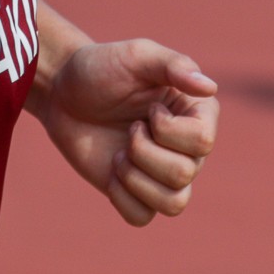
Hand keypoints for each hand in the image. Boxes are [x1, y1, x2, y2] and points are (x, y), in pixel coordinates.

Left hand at [39, 40, 219, 226]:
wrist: (63, 92)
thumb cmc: (102, 68)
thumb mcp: (137, 56)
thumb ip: (174, 65)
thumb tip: (210, 88)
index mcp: (198, 113)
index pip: (202, 141)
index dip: (167, 130)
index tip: (148, 107)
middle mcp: (189, 147)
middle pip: (184, 174)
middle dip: (143, 152)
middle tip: (129, 128)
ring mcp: (163, 172)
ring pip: (173, 204)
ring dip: (136, 178)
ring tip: (120, 154)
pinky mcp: (138, 192)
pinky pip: (143, 217)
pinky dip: (122, 197)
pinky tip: (111, 171)